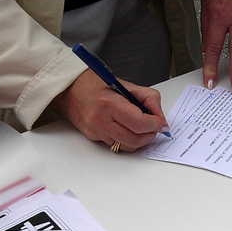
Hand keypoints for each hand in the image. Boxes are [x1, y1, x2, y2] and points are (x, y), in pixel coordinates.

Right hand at [53, 69, 168, 150]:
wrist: (69, 88)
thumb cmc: (95, 83)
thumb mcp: (126, 84)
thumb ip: (148, 99)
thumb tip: (160, 117)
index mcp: (110, 103)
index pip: (139, 122)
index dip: (155, 125)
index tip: (162, 124)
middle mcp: (100, 119)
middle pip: (134, 139)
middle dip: (150, 135)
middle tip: (155, 128)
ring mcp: (95, 131)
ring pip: (126, 146)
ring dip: (139, 140)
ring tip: (143, 129)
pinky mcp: (92, 137)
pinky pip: (115, 145)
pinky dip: (126, 140)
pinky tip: (127, 129)